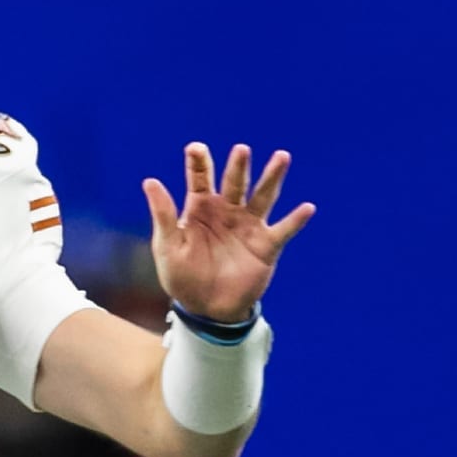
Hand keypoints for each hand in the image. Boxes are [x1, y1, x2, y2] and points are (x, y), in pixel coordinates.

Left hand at [143, 143, 314, 322]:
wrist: (205, 308)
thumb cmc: (182, 276)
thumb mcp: (168, 246)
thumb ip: (163, 214)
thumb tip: (149, 180)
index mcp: (201, 208)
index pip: (200, 179)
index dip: (199, 163)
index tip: (195, 148)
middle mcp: (227, 212)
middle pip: (235, 182)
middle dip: (238, 166)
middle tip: (241, 150)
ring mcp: (248, 227)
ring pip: (263, 197)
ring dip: (272, 178)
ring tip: (282, 157)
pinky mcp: (266, 246)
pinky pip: (283, 231)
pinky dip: (295, 220)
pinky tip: (307, 208)